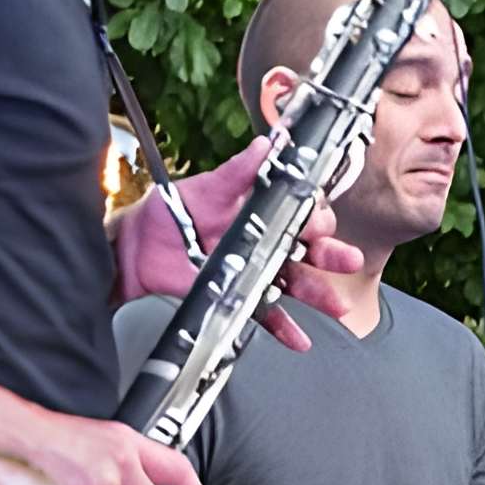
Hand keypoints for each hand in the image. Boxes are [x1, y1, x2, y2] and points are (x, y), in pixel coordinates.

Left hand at [112, 143, 367, 350]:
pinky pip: (267, 314)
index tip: (318, 224)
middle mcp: (267, 240)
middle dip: (333, 256)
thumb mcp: (207, 186)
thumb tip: (266, 144)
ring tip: (337, 304)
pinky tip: (300, 339)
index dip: (317, 219)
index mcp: (265, 211)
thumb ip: (239, 170)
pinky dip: (285, 329)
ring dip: (320, 294)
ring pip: (297, 283)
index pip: (304, 213)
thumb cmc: (170, 211)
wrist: (137, 247)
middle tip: (347, 260)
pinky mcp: (240, 295)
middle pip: (310, 250)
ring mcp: (257, 270)